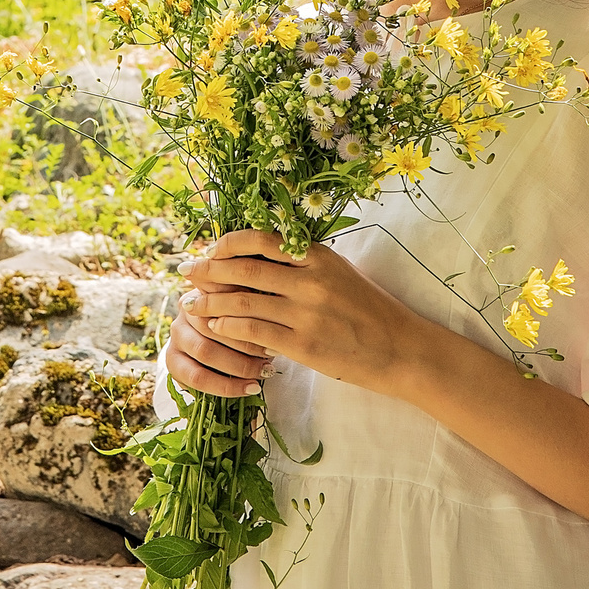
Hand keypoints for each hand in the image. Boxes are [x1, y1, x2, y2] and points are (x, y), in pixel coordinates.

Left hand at [169, 229, 439, 399]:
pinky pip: (253, 331)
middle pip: (244, 269)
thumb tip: (256, 258)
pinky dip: (228, 328)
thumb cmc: (370, 311)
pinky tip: (216, 328)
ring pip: (242, 302)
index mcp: (318, 256)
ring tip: (192, 305)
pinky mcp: (303, 344)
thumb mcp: (339, 273)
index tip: (208, 249)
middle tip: (187, 273)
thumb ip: (302, 264)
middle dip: (208, 271)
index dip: (227, 243)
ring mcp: (306, 313)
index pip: (261, 239)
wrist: (402, 349)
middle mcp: (310, 280)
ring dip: (210, 303)